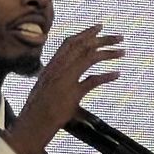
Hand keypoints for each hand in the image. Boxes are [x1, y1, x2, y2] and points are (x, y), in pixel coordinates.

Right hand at [1, 24, 123, 153]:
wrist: (31, 125)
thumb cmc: (37, 110)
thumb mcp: (45, 88)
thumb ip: (56, 79)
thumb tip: (68, 76)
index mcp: (52, 66)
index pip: (69, 43)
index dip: (85, 33)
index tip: (99, 27)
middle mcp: (57, 69)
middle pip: (82, 47)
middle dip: (102, 39)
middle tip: (119, 37)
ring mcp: (64, 81)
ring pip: (89, 58)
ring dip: (108, 53)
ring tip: (122, 51)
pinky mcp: (71, 94)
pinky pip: (92, 81)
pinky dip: (106, 76)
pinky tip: (117, 74)